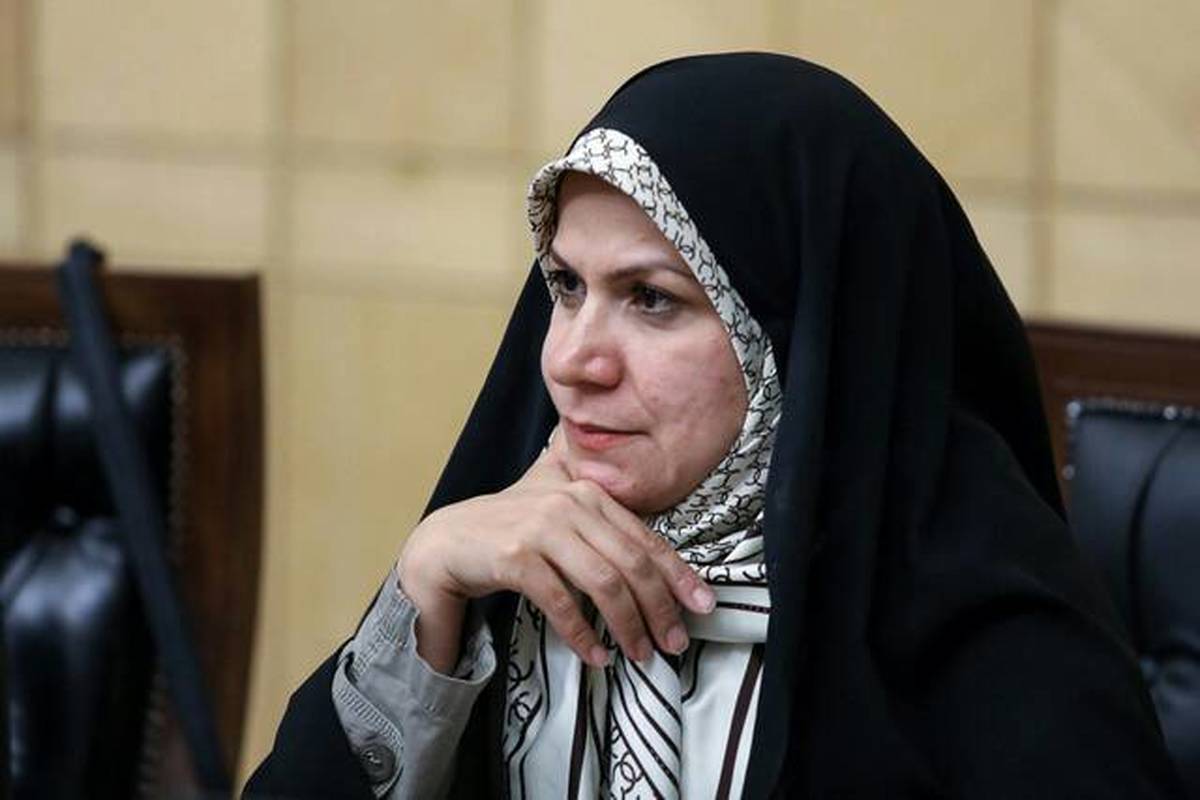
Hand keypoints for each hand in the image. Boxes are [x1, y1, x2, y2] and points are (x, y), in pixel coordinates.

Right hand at [397, 430, 715, 671]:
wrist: (442, 543)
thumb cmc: (507, 532)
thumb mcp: (560, 517)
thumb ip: (602, 524)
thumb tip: (657, 560)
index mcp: (588, 492)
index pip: (646, 538)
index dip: (679, 575)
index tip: (703, 605)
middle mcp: (569, 503)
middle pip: (632, 563)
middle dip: (660, 607)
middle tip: (675, 642)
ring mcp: (542, 528)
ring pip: (604, 582)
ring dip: (628, 625)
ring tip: (641, 654)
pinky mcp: (515, 557)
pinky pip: (562, 602)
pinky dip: (584, 634)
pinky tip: (596, 656)